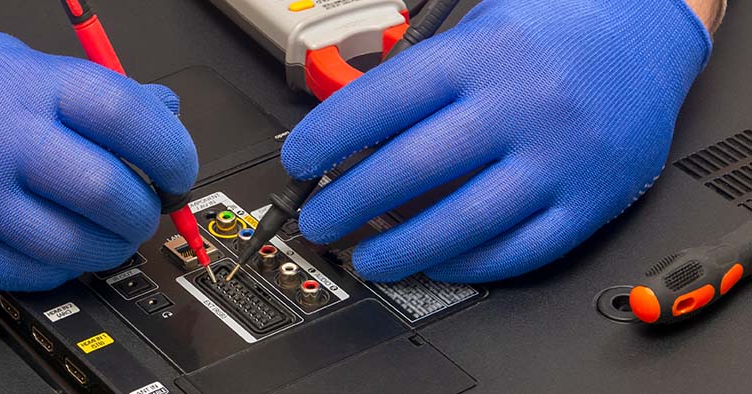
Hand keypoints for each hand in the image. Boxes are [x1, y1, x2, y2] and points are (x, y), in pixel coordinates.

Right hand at [0, 31, 196, 290]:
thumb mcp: (6, 60)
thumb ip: (84, 87)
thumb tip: (159, 110)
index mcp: (22, 86)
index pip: (124, 114)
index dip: (170, 147)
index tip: (176, 167)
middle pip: (105, 190)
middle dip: (144, 211)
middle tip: (146, 209)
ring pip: (72, 244)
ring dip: (109, 248)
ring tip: (109, 234)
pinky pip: (28, 272)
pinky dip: (62, 268)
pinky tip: (64, 249)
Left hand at [281, 0, 711, 281]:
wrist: (653, 23)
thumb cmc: (559, 22)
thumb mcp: (478, 23)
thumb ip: (421, 73)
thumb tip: (353, 129)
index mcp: (482, 54)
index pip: (381, 103)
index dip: (327, 139)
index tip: (300, 162)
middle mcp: (519, 106)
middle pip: (409, 169)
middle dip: (347, 204)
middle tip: (319, 221)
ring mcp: (559, 158)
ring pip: (461, 223)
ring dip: (399, 249)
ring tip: (365, 258)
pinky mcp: (592, 199)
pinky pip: (521, 249)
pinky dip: (468, 264)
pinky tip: (436, 262)